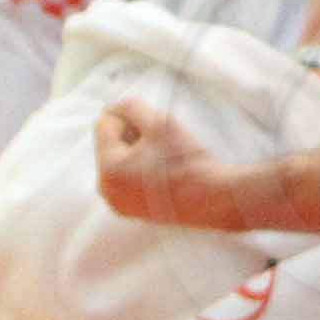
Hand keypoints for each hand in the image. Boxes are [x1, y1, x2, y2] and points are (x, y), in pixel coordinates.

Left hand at [91, 101, 247, 229]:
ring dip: (135, 153)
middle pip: (109, 144)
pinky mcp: (131, 211)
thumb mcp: (160, 123)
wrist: (214, 197)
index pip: (104, 123)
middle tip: (160, 141)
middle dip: (130, 136)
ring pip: (117, 162)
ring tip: (163, 158)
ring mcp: (118, 203)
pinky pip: (125, 181)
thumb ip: (131, 107)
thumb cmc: (187, 160)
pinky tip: (163, 174)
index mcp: (108, 168)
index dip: (128, 116)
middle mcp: (106, 189)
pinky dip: (139, 171)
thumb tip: (116, 108)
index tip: (153, 125)